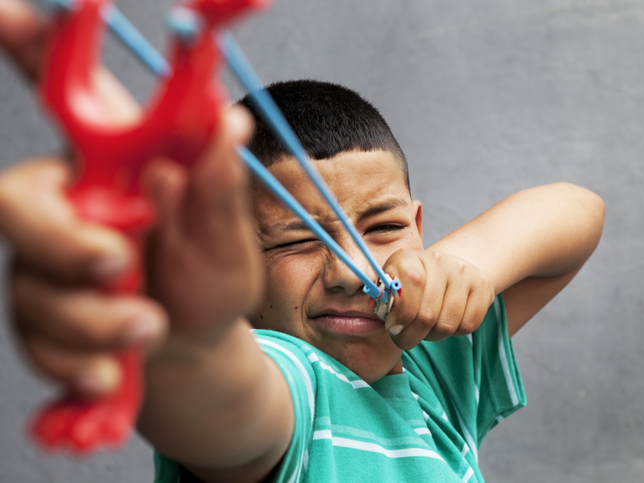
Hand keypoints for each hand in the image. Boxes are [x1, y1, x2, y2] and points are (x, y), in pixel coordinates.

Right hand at [0, 0, 261, 398]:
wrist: (193, 350)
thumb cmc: (210, 282)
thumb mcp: (229, 238)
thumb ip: (219, 188)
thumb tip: (229, 118)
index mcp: (119, 165)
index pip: (71, 95)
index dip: (36, 49)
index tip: (12, 13)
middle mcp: (70, 202)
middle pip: (16, 202)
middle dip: (66, 246)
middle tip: (120, 264)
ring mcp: (46, 260)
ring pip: (30, 285)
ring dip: (97, 320)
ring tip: (153, 327)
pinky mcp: (39, 315)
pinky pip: (32, 340)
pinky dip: (78, 362)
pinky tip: (110, 374)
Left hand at [382, 249, 494, 350]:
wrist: (447, 270)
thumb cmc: (411, 285)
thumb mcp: (392, 286)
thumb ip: (385, 300)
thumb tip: (385, 317)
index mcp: (409, 257)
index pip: (410, 282)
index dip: (401, 312)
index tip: (392, 328)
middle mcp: (439, 260)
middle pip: (427, 313)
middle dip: (411, 335)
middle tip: (404, 339)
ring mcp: (464, 272)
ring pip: (446, 324)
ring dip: (432, 335)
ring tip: (424, 329)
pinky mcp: (483, 287)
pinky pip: (467, 325)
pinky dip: (454, 332)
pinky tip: (445, 321)